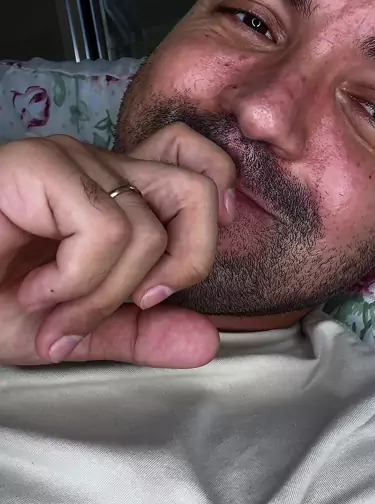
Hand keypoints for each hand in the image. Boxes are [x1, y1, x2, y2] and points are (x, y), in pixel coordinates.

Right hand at [0, 126, 235, 366]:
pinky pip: (102, 229)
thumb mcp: (78, 331)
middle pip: (198, 188)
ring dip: (103, 294)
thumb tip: (209, 342)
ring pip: (147, 227)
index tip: (170, 283)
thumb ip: (141, 334)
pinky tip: (33, 289)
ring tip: (54, 309)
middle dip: (183, 264)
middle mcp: (100, 168)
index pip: (201, 168)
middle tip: (137, 304)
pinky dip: (74, 280)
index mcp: (116, 194)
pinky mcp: (37, 166)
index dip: (213, 220)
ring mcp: (68, 161)